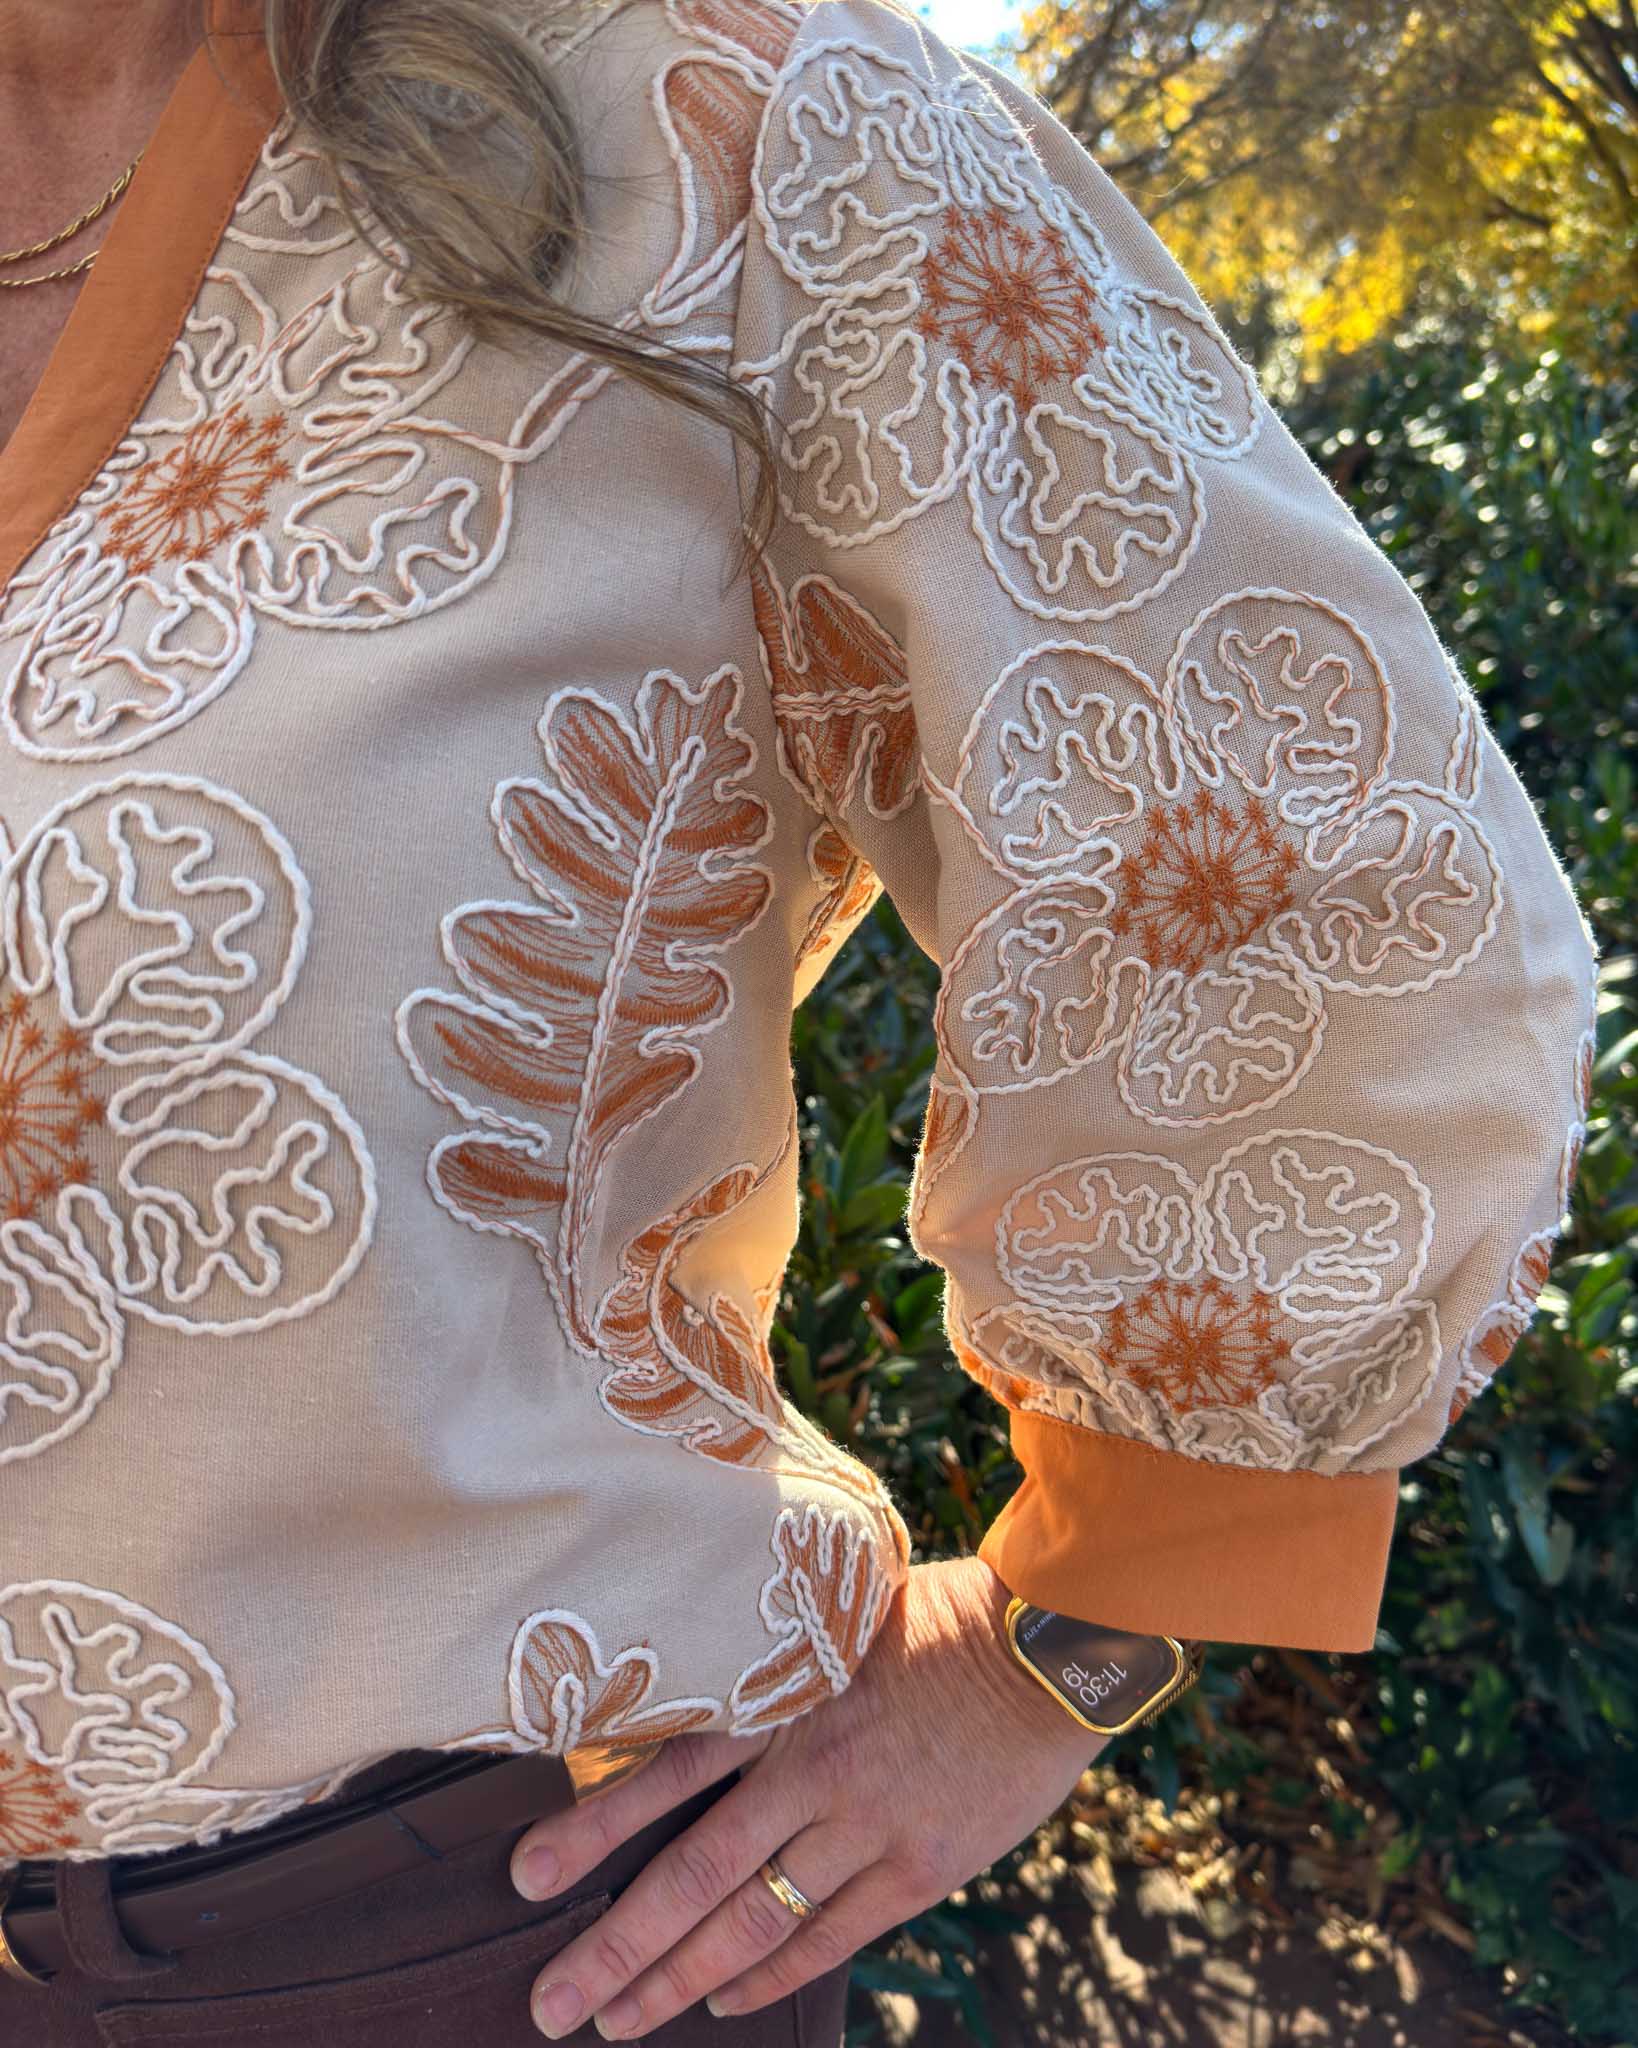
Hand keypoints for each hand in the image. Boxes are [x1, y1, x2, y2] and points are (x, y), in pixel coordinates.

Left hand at [512, 1556, 1100, 2037]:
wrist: (1048, 1647)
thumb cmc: (939, 1617)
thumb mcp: (836, 1619)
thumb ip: (770, 1670)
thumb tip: (693, 1699)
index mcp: (780, 1698)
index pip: (665, 1777)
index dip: (593, 1831)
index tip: (527, 1878)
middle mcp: (810, 1770)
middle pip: (693, 1877)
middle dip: (615, 1949)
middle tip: (552, 2004)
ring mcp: (865, 1826)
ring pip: (752, 1923)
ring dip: (677, 1980)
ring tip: (618, 2021)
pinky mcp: (919, 1867)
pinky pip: (830, 1937)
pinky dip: (772, 1975)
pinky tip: (726, 2000)